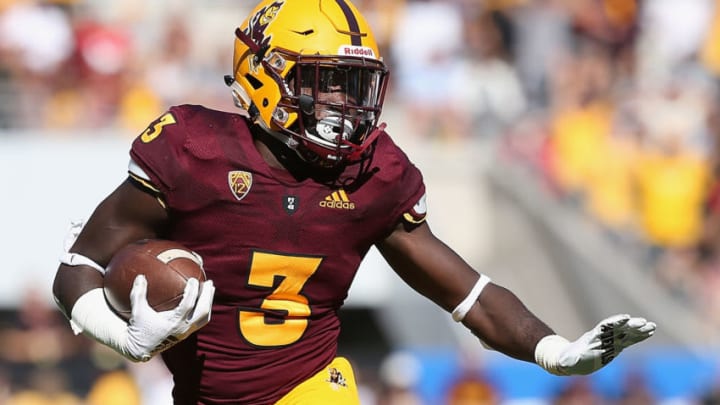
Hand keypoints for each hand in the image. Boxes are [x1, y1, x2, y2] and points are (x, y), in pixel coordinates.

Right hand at [123, 275, 214, 360]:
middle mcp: (183, 328)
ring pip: (204, 317)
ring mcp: (186, 332)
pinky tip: (202, 299)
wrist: (140, 349)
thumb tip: (140, 276)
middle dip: (207, 296)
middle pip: (203, 311)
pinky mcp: (186, 333)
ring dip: (208, 302)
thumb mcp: (137, 311)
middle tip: (209, 282)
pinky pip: (201, 321)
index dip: (192, 291)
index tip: (193, 279)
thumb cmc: (138, 328)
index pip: (188, 305)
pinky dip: (204, 309)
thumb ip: (138, 293)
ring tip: (210, 289)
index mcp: (173, 323)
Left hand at [535, 314, 655, 375]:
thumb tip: (563, 364)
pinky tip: (650, 333)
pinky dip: (639, 336)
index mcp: (592, 338)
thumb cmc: (570, 360)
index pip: (605, 328)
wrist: (574, 358)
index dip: (614, 322)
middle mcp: (603, 337)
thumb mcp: (567, 362)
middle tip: (644, 322)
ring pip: (626, 333)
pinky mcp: (616, 346)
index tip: (625, 318)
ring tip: (652, 325)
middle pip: (618, 329)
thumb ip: (568, 362)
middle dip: (630, 326)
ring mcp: (611, 340)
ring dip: (638, 329)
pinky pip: (629, 340)